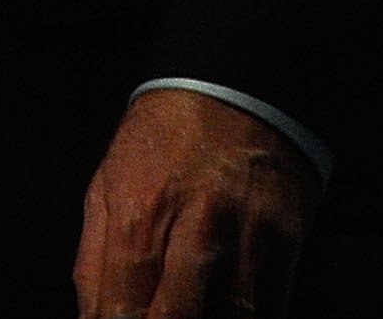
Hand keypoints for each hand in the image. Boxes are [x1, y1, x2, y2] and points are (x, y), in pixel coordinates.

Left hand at [73, 87, 317, 318]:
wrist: (236, 87)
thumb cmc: (163, 139)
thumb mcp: (107, 186)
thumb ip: (94, 264)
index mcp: (142, 210)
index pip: (124, 309)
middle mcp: (198, 225)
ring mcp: (249, 237)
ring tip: (193, 311)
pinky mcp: (288, 242)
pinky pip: (270, 311)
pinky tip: (223, 311)